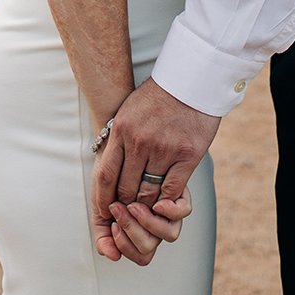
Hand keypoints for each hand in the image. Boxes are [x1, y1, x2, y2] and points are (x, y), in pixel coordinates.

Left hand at [91, 77, 220, 261]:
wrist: (192, 79)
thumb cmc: (158, 97)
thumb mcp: (129, 111)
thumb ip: (118, 138)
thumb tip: (107, 165)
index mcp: (121, 130)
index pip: (105, 175)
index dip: (102, 199)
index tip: (104, 211)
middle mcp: (140, 142)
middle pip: (125, 189)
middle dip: (124, 206)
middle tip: (126, 214)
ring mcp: (164, 149)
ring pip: (148, 192)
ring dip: (145, 205)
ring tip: (144, 211)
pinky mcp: (187, 155)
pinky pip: (171, 190)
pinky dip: (165, 202)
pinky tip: (163, 204)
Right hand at [102, 190, 192, 266]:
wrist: (117, 155)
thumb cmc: (110, 183)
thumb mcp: (101, 209)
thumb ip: (103, 235)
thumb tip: (113, 256)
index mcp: (141, 233)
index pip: (141, 256)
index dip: (125, 245)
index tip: (112, 224)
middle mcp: (157, 226)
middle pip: (150, 246)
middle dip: (129, 229)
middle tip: (117, 209)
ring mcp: (169, 212)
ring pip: (169, 233)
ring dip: (146, 222)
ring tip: (132, 205)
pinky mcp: (180, 194)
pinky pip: (183, 211)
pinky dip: (169, 210)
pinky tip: (155, 203)